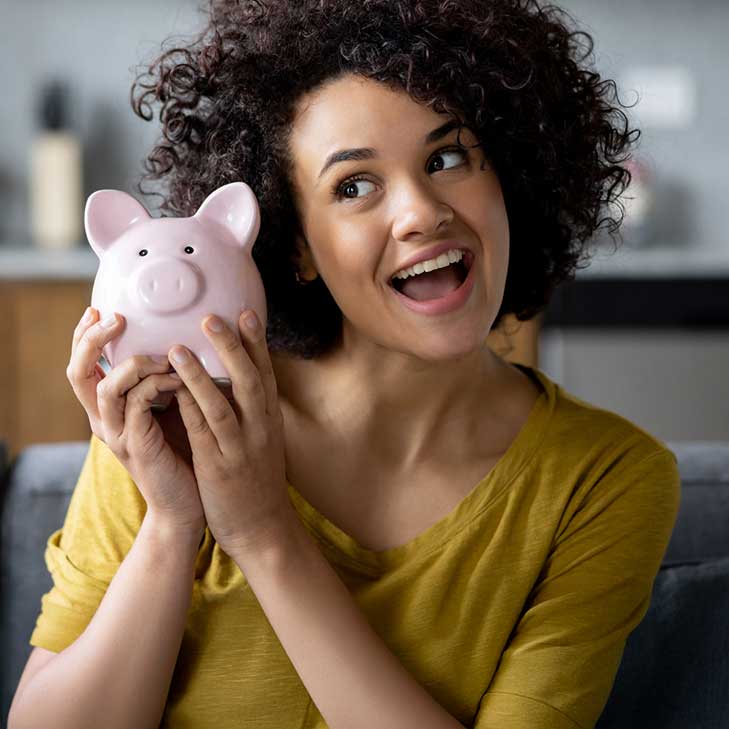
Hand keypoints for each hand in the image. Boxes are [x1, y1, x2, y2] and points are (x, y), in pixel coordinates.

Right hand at [66, 307, 205, 535]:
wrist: (188, 502)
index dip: (84, 336)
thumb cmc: (184, 449)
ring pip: (106, 387)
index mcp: (108, 407)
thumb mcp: (170, 406)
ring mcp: (116, 434)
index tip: (98, 307)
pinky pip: (137, 405)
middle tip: (116, 317)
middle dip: (92, 340)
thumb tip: (180, 338)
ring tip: (163, 354)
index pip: (84, 365)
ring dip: (134, 363)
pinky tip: (178, 379)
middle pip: (79, 372)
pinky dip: (156, 385)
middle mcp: (103, 419)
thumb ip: (164, 378)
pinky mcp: (136, 447)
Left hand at [169, 310, 293, 558]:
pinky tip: (171, 389)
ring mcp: (241, 448)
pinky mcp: (219, 467)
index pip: (265, 374)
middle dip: (232, 346)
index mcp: (270, 420)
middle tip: (212, 317)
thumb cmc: (257, 481)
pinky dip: (188, 408)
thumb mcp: (264, 441)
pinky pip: (203, 433)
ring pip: (223, 404)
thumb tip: (239, 380)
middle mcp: (260, 428)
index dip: (256, 343)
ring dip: (201, 374)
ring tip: (179, 347)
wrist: (263, 528)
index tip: (246, 312)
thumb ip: (253, 411)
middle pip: (250, 380)